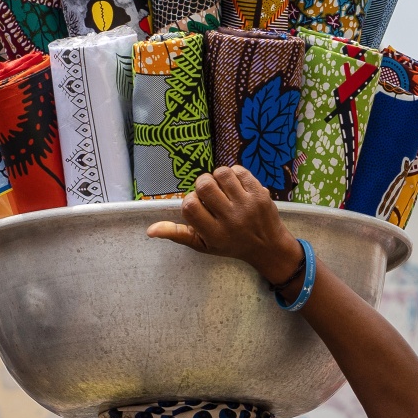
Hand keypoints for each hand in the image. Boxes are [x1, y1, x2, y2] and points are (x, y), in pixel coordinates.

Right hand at [148, 166, 302, 284]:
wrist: (268, 247)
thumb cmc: (230, 244)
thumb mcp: (203, 245)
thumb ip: (177, 234)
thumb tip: (150, 230)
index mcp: (214, 233)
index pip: (189, 205)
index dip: (190, 199)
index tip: (199, 206)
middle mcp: (230, 220)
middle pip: (205, 185)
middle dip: (203, 184)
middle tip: (210, 194)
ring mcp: (247, 205)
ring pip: (222, 173)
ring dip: (217, 177)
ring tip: (222, 188)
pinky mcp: (260, 194)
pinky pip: (239, 170)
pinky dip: (234, 174)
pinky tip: (235, 186)